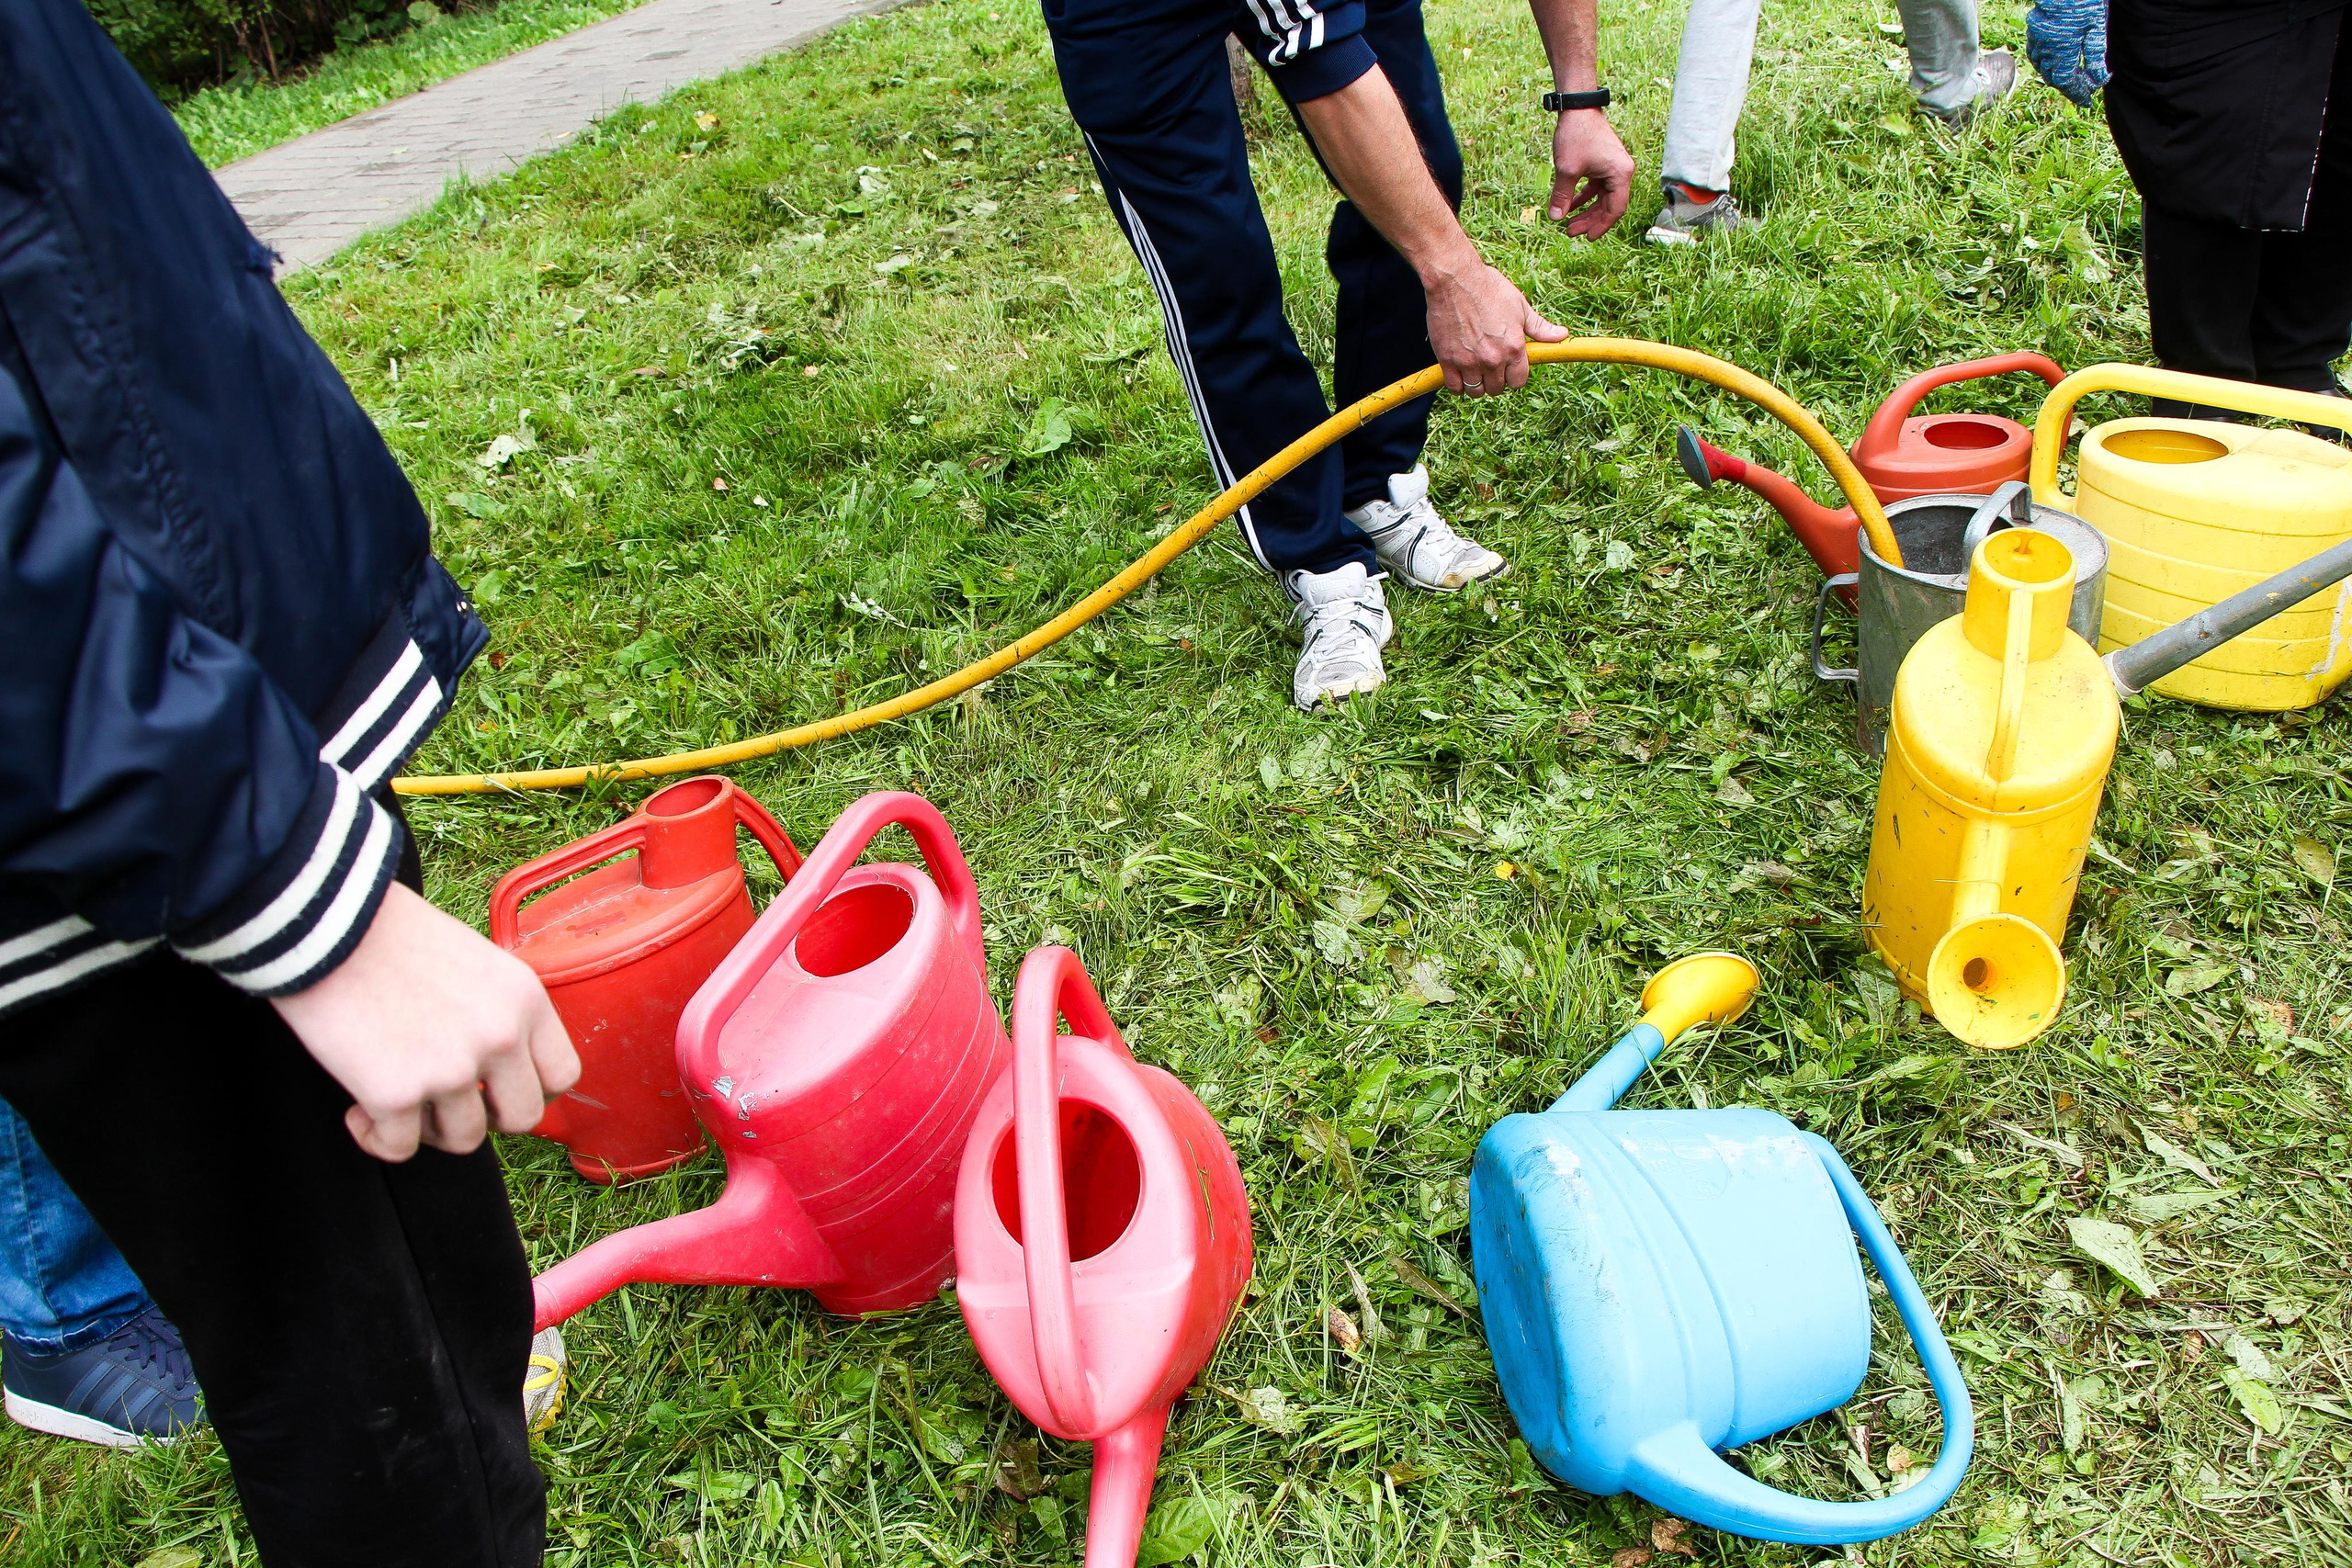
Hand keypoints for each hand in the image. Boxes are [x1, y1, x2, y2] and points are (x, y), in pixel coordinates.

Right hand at [272, 881, 578, 1160]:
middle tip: (447, 1102)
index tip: (498, 1092)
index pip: (562, 1075)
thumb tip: (496, 1068)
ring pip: (463, 1140)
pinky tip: (358, 1111)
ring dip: (428, 1128)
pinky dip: (376, 1138)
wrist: (326, 922)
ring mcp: (451, 1069)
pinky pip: (399, 1150)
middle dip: (484, 1118)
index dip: (532, 1093)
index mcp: (525, 1000)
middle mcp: (500, 1038)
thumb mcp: (475, 963)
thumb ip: (497, 1013)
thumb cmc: (390, 935)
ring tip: (397, 1095)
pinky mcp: (396, 1094)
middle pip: (522, 1119)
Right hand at [1420, 248, 1570, 396]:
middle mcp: (1493, 359)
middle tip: (1490, 365)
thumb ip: (1539, 327)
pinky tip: (1460, 373)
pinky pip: (1455, 388)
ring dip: (1477, 384)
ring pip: (1476, 391)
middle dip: (1495, 380)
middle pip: (1497, 389)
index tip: (1509, 368)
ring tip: (1474, 370)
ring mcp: (1470, 362)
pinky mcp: (1449, 361)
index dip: (1514, 375)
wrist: (1455, 280)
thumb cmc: (1488, 289)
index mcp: (1514, 348)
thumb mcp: (1520, 306)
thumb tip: (1562, 335)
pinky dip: (1458, 385)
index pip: (1519, 381)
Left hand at [1547, 109, 1634, 237]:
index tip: (1586, 237)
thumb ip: (1562, 196)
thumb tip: (1555, 218)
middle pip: (1608, 205)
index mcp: (1620, 174)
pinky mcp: (1602, 162)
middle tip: (1569, 232)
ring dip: (1585, 210)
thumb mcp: (1566, 170)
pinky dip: (1583, 196)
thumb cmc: (1576, 136)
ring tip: (1567, 222)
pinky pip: (1595, 186)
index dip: (1601, 226)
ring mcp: (1612, 166)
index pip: (1615, 209)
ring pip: (1601, 197)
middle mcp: (1621, 171)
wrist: (1577, 107)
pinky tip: (1569, 206)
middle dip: (1589, 220)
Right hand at [2025, 0, 2108, 106]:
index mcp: (2063, 52)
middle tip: (2082, 89)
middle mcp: (2047, 50)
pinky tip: (2052, 59)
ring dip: (2055, 75)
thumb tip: (2098, 81)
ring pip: (2043, 67)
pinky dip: (2043, 61)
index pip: (2068, 82)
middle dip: (2068, 86)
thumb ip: (2095, 57)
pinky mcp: (2034, 31)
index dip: (2078, 93)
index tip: (2087, 101)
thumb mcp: (2097, 29)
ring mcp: (2037, 40)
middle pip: (2054, 78)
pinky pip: (2035, 53)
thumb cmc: (2085, 3)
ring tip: (2069, 76)